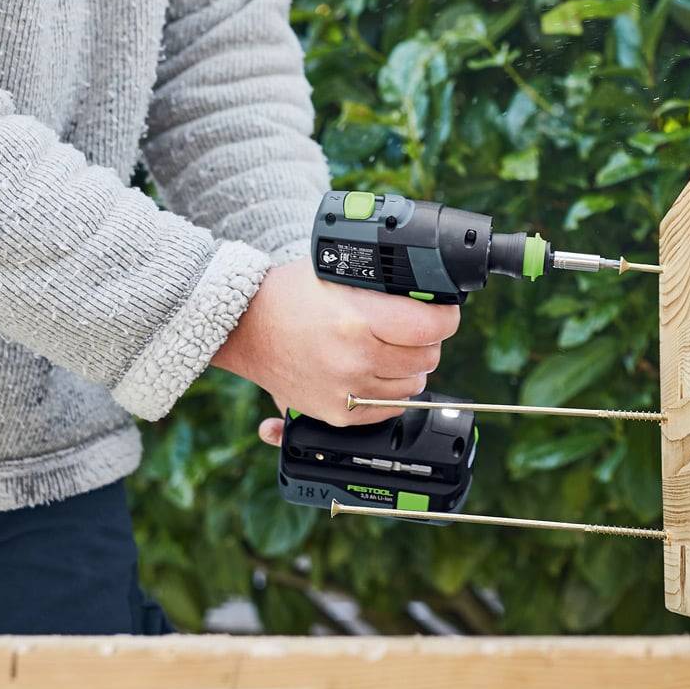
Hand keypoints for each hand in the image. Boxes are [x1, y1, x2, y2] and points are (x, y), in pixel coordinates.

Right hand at [211, 257, 459, 444]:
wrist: (245, 327)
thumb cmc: (289, 294)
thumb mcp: (339, 275)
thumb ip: (382, 288)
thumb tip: (426, 296)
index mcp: (358, 319)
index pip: (430, 326)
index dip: (444, 316)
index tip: (443, 311)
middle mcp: (355, 358)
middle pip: (426, 357)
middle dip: (426, 339)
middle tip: (414, 325)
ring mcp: (347, 391)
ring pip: (413, 385)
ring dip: (411, 366)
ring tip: (391, 347)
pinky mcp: (338, 413)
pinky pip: (390, 408)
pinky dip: (392, 390)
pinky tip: (378, 370)